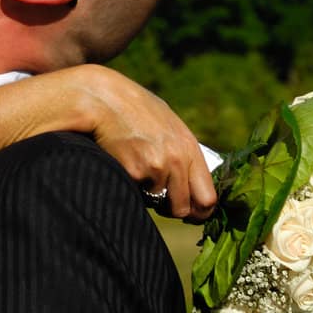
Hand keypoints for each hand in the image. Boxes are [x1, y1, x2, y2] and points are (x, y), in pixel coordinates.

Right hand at [69, 64, 216, 221]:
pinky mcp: (134, 173)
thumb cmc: (135, 110)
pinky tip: (124, 162)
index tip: (190, 212)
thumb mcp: (169, 125)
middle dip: (171, 209)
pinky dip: (131, 185)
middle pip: (182, 209)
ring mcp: (156, 168)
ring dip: (148, 194)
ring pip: (156, 203)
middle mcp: (177, 160)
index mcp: (189, 148)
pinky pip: (136, 193)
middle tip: (160, 199)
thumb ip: (182, 152)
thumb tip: (190, 182)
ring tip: (137, 166)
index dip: (199, 212)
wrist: (104, 99)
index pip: (207, 199)